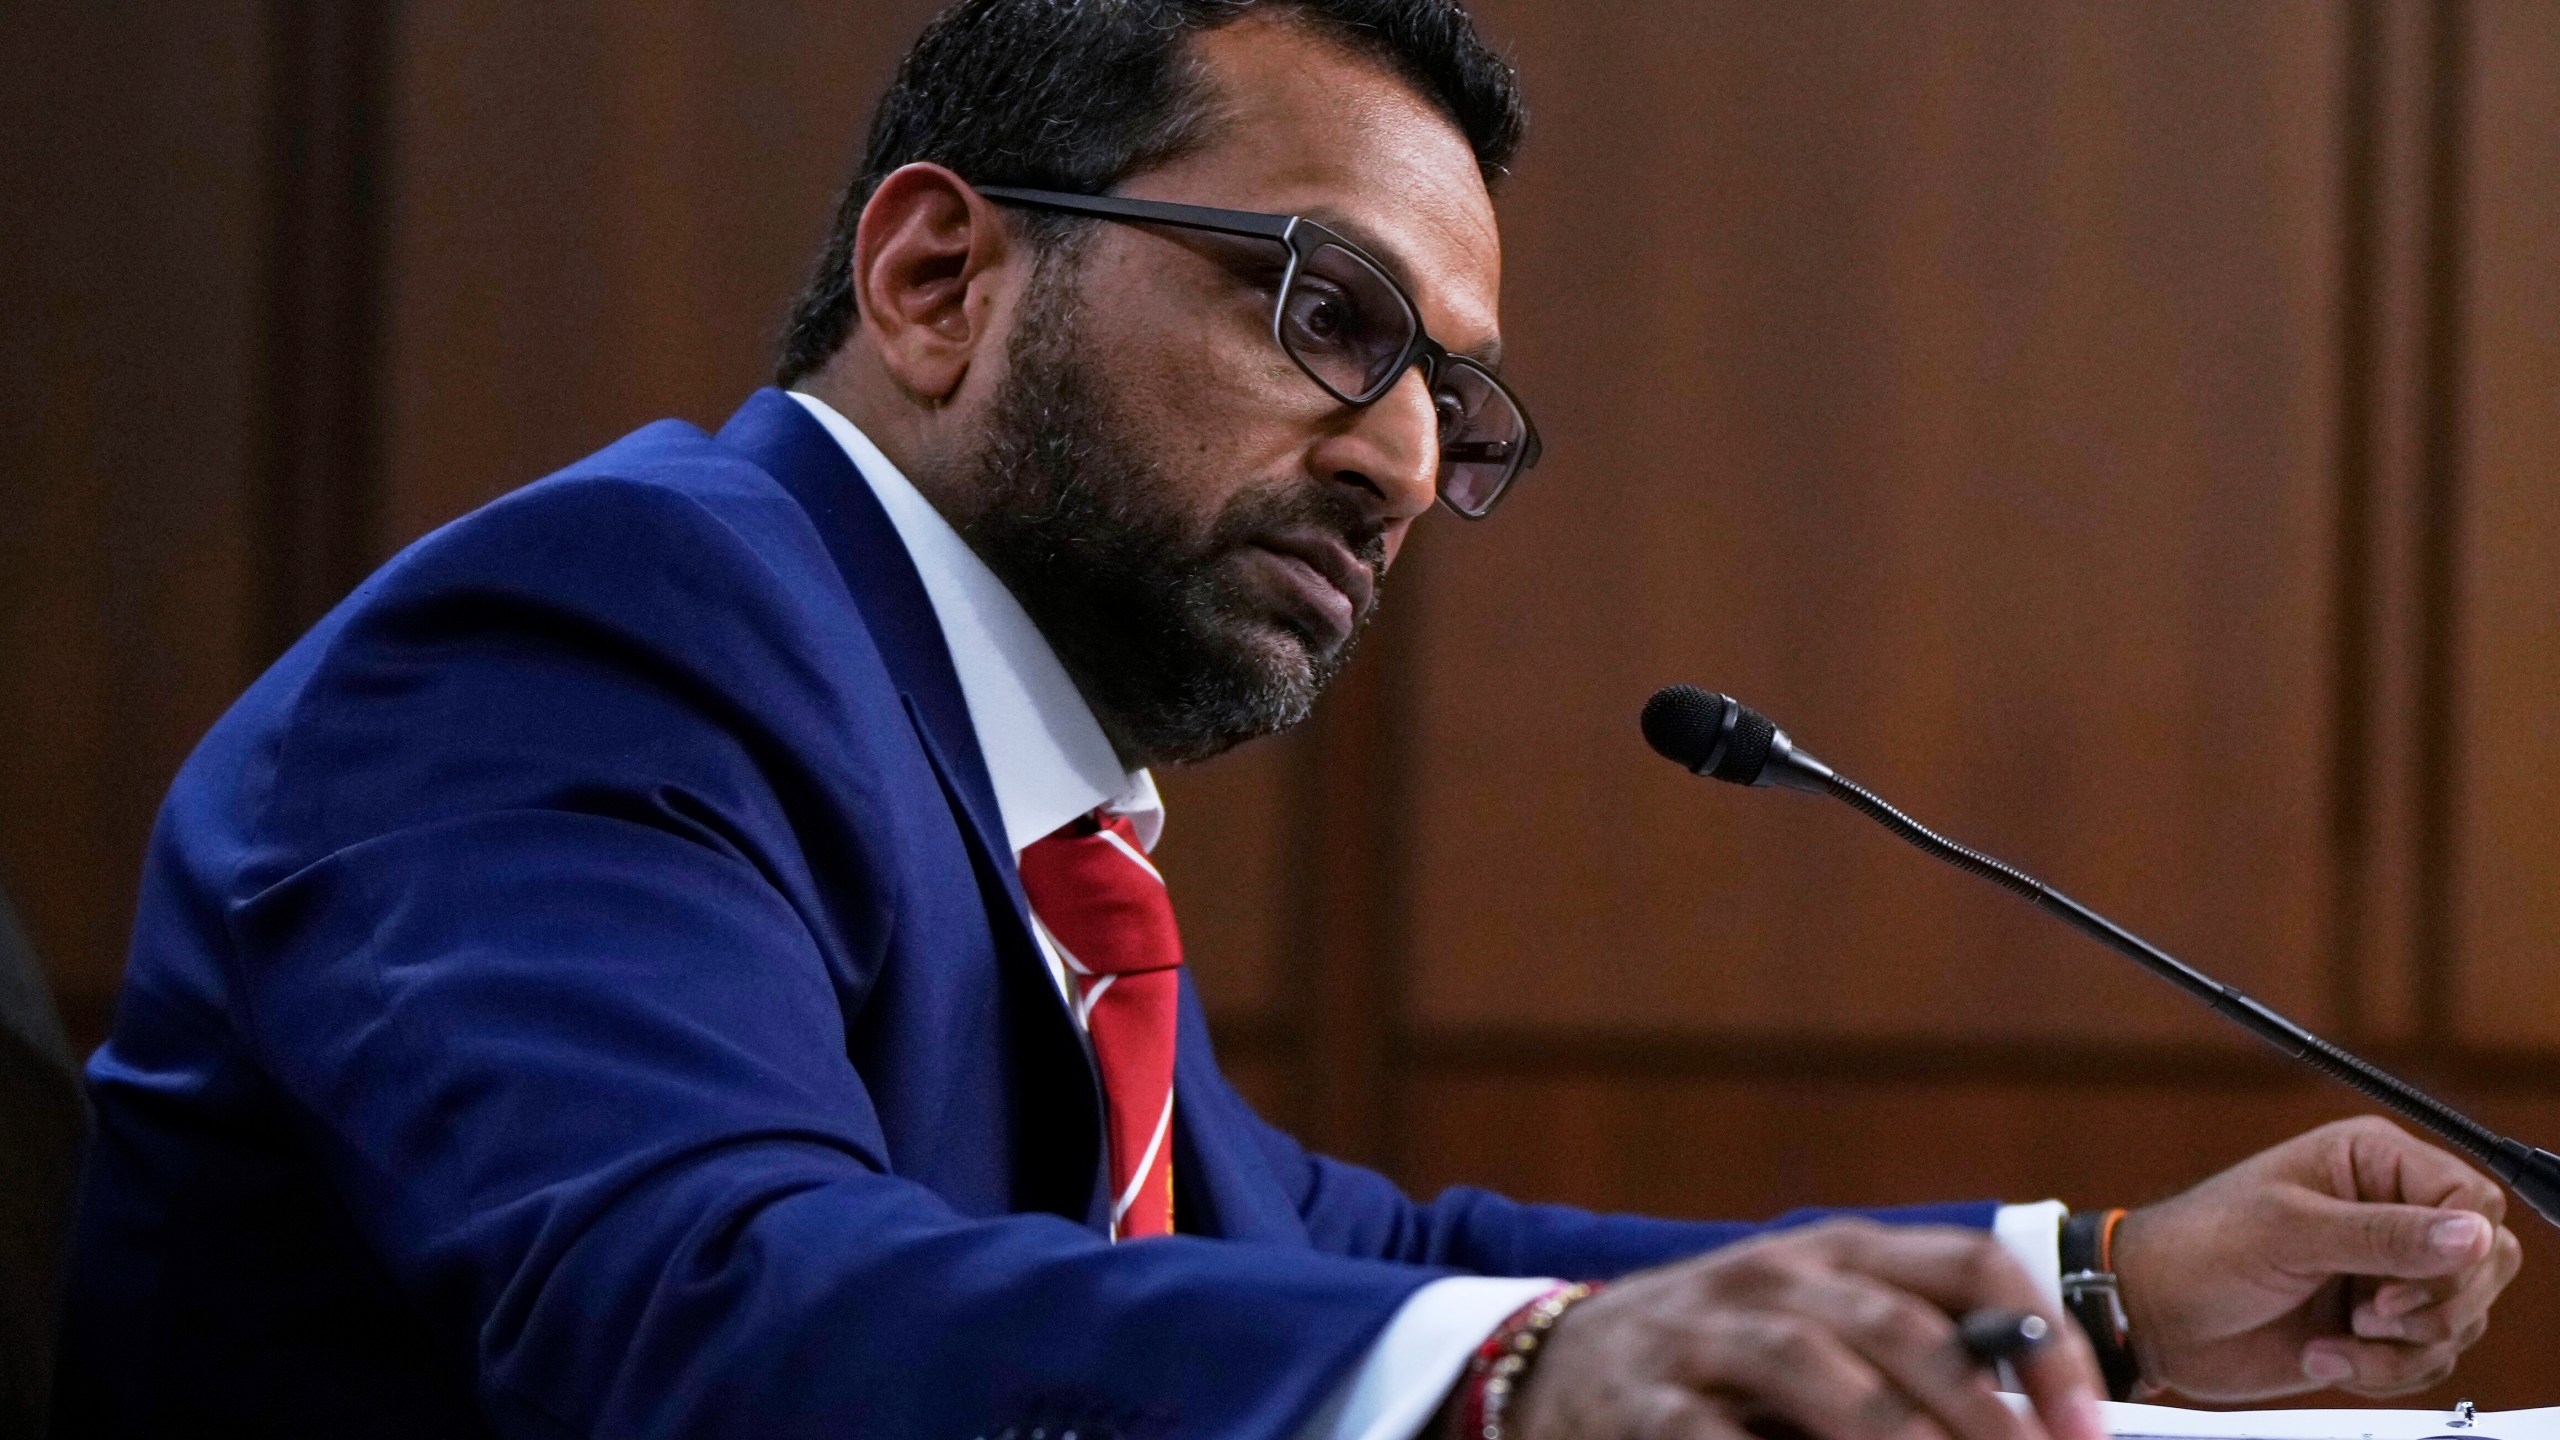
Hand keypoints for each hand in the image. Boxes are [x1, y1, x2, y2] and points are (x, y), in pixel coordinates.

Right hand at [1508, 1221, 2107, 1439]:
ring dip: (1892, 1434)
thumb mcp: (1819, 1330)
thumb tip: (2044, 1424)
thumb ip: (1914, 1358)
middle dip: (1979, 1410)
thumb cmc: (1727, 1360)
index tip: (2089, 1428)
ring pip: (1813, 1368)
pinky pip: (1708, 1433)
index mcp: (1837, 1254)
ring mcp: (1702, 1334)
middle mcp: (1774, 1278)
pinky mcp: (1641, 1399)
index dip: (2042, 1339)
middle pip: (1898, 1326)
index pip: (1966, 1263)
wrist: (1558, 1365)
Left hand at [2112, 1116, 2522, 1399]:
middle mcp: (2389, 1213)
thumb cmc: (2201, 1249)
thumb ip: (2385, 1236)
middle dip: (2437, 1308)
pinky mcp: (2375, 1327)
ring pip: (2461, 1320)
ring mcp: (2384, 1273)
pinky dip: (2381, 1372)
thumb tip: (2474, 1234)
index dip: (2457, 1253)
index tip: (2395, 1289)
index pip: (2473, 1201)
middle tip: (2369, 1317)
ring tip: (2332, 1340)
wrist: (2153, 1315)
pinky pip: (2427, 1360)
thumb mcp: (2290, 1233)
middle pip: (2486, 1264)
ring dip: (2401, 1349)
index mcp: (2372, 1162)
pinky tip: (2320, 1357)